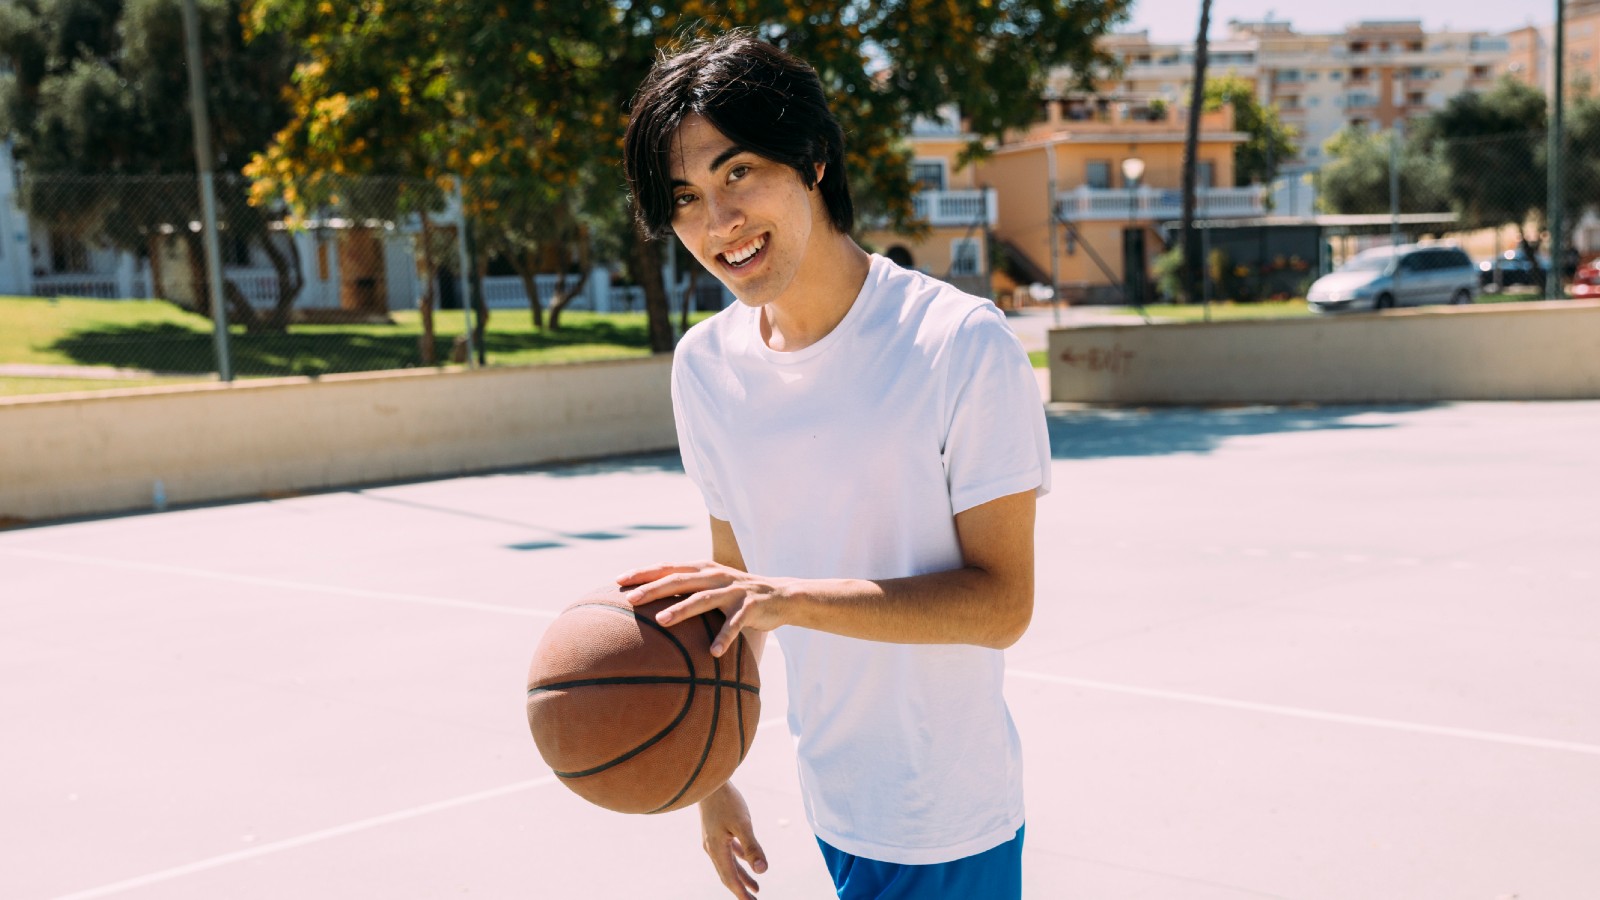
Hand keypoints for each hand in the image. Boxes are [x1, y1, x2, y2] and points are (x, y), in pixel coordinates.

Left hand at [616, 562, 790, 657]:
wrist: (780, 596)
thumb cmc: (736, 595)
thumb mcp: (710, 587)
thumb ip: (686, 591)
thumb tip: (648, 607)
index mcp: (702, 569)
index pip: (667, 567)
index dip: (643, 572)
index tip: (618, 581)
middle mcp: (715, 576)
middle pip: (680, 580)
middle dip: (654, 589)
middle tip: (631, 600)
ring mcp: (733, 591)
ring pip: (703, 599)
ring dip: (682, 609)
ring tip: (662, 621)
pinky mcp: (750, 607)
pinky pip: (735, 624)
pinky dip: (724, 637)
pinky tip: (713, 652)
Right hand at [698, 782, 766, 898]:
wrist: (709, 781)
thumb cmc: (726, 800)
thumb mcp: (742, 824)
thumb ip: (752, 847)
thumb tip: (762, 870)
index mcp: (717, 850)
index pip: (730, 878)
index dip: (740, 892)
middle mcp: (712, 848)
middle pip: (728, 875)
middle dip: (741, 889)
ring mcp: (713, 839)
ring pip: (729, 864)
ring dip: (742, 876)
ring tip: (755, 887)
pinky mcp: (716, 831)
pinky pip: (728, 851)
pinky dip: (738, 859)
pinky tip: (747, 861)